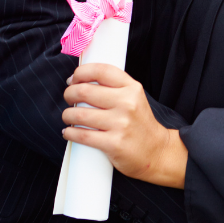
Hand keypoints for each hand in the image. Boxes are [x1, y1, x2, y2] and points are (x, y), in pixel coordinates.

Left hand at [62, 63, 187, 188]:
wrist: (157, 151)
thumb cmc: (140, 123)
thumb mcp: (135, 98)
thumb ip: (115, 87)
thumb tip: (82, 81)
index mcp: (132, 88)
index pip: (101, 71)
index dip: (81, 72)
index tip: (73, 79)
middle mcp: (127, 103)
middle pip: (85, 91)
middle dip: (69, 94)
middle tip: (68, 98)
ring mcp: (121, 124)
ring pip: (80, 114)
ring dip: (67, 115)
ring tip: (68, 116)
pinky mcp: (114, 144)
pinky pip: (82, 135)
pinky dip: (70, 133)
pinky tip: (68, 132)